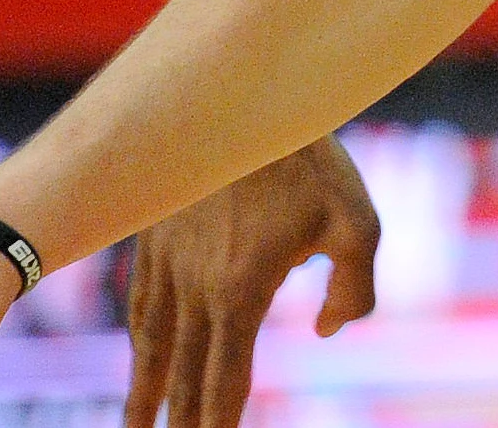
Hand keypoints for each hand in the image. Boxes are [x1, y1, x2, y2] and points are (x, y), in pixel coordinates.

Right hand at [120, 137, 379, 427]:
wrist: (242, 101)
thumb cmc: (310, 163)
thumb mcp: (357, 221)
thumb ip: (355, 285)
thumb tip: (329, 329)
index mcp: (241, 290)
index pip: (225, 374)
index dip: (219, 419)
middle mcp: (195, 286)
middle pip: (183, 371)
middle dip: (177, 419)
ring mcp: (168, 265)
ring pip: (152, 344)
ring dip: (144, 391)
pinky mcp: (155, 242)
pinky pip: (142, 305)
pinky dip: (140, 342)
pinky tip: (142, 358)